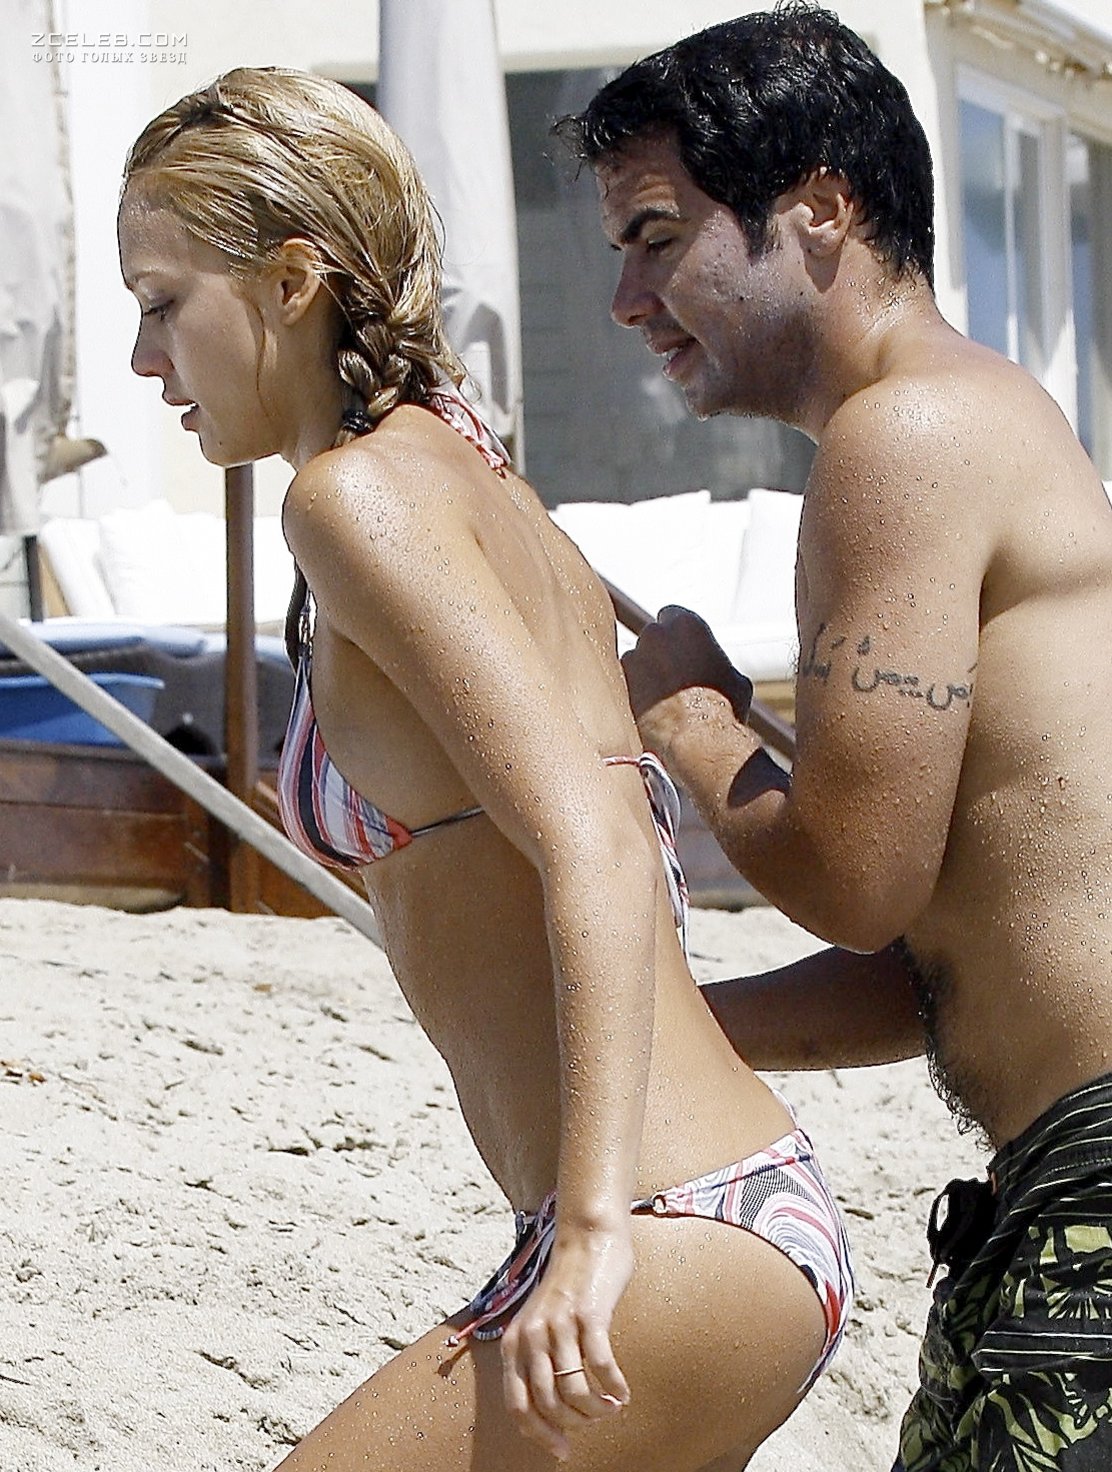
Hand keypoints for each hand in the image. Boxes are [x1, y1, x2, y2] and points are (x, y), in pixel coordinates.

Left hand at [499, 1225, 632, 1460]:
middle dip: (576, 1423)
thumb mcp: (540, 1323)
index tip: (564, 1451)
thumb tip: (551, 1414)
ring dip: (597, 1409)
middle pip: (549, 1404)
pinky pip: (601, 1365)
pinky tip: (623, 1392)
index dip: (541, 1434)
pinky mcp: (589, 1314)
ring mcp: (560, 1323)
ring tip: (612, 1407)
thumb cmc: (568, 1286)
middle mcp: (532, 1335)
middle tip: (596, 1420)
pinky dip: (614, 1387)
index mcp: (515, 1342)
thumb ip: (537, 1359)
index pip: (519, 1406)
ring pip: (575, 1390)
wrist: (587, 1237)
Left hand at [621, 606, 752, 760]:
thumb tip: (714, 669)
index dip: (677, 636)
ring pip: (636, 662)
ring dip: (645, 675)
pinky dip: (634, 695)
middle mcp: (654, 634)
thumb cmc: (722, 709)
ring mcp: (632, 658)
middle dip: (660, 654)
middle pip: (652, 638)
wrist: (697, 740)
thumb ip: (715, 662)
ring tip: (662, 702)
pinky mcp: (618, 684)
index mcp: (686, 624)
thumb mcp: (734, 678)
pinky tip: (650, 712)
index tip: (680, 650)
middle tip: (672, 679)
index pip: (673, 616)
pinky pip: (624, 685)